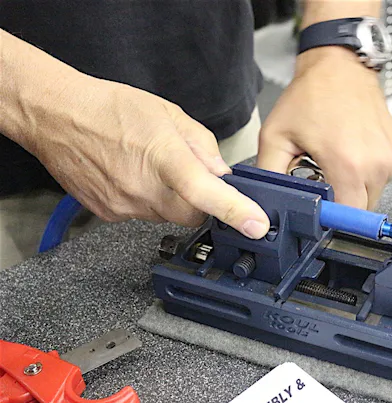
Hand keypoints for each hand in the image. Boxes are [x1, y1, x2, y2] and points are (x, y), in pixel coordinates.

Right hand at [26, 75, 269, 237]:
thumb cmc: (109, 108)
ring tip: (151, 166)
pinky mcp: (109, 214)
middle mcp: (143, 188)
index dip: (235, 211)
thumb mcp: (169, 113)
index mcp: (163, 157)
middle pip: (193, 216)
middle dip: (202, 203)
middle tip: (191, 177)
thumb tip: (221, 174)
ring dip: (172, 199)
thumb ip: (202, 146)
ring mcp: (124, 205)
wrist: (55, 115)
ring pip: (167, 217)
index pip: (205, 192)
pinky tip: (132, 175)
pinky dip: (147, 200)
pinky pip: (142, 215)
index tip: (256, 225)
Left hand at [257, 47, 391, 208]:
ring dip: (355, 187)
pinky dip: (367, 173)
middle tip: (325, 179)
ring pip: (373, 194)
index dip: (333, 218)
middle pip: (362, 209)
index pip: (349, 217)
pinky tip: (353, 152)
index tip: (323, 212)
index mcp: (348, 164)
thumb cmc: (313, 94)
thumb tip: (267, 200)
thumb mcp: (276, 136)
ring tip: (338, 161)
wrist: (339, 66)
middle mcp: (375, 163)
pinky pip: (382, 178)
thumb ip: (270, 174)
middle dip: (342, 202)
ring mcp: (390, 158)